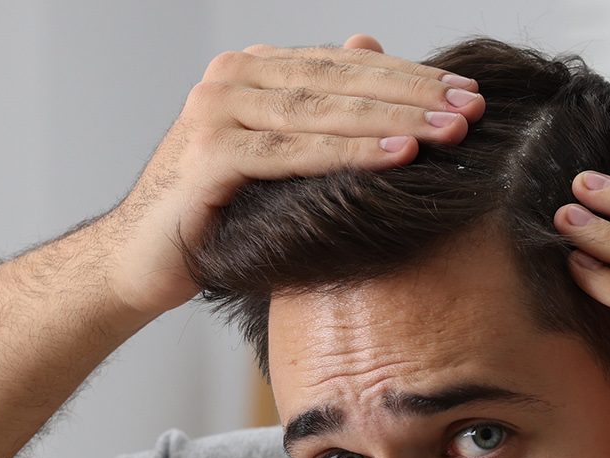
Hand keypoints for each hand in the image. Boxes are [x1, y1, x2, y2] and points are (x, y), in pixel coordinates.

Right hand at [86, 34, 484, 314]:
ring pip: (321, 111)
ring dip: (393, 118)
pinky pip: (292, 151)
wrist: (137, 262)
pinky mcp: (208, 156)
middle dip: (412, 94)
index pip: (345, 65)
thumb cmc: (215, 213)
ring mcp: (215, 112)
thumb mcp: (276, 155)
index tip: (468, 92)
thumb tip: (370, 45)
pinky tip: (399, 154)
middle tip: (471, 109)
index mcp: (251, 70)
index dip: (410, 76)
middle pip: (339, 81)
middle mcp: (230, 79)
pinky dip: (348, 153)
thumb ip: (318, 103)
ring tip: (450, 130)